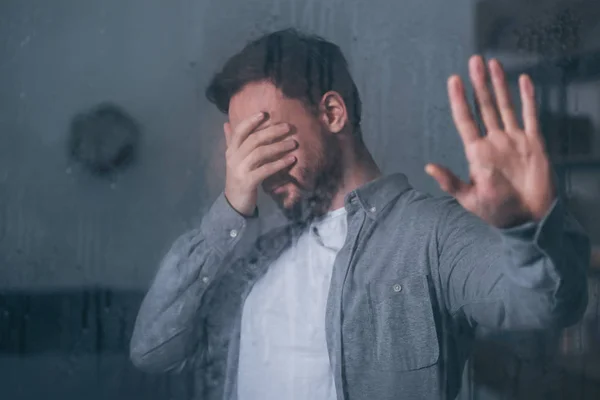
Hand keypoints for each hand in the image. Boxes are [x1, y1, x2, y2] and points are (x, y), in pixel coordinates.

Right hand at [224, 112, 296, 215]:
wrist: (234, 202)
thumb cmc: (238, 177)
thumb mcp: (233, 158)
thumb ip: (231, 141)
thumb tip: (226, 123)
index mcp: (231, 150)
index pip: (240, 131)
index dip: (251, 121)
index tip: (265, 114)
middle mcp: (234, 158)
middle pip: (254, 140)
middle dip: (272, 131)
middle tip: (288, 127)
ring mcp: (240, 170)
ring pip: (260, 153)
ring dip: (279, 146)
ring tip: (293, 143)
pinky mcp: (248, 182)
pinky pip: (266, 169)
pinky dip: (280, 163)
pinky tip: (291, 159)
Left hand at [425, 55, 555, 227]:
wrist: (528, 219)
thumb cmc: (496, 211)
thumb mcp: (468, 198)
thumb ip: (449, 181)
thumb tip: (427, 166)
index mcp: (477, 152)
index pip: (465, 120)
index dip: (459, 100)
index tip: (453, 80)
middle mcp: (494, 141)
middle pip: (484, 106)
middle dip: (479, 84)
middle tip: (474, 61)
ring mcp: (514, 140)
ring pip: (505, 106)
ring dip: (499, 85)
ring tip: (493, 64)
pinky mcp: (534, 144)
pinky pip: (531, 116)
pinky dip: (529, 99)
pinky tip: (524, 81)